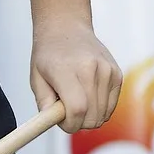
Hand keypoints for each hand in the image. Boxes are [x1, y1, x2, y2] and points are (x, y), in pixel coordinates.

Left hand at [31, 18, 121, 133]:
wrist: (67, 28)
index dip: (69, 124)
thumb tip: (52, 122)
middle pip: (92, 116)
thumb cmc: (48, 55)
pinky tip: (87, 95)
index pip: (77, 109)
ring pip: (103, 115)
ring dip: (88, 117)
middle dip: (78, 123)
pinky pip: (110, 106)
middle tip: (65, 111)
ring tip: (75, 99)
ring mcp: (108, 71)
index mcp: (67, 70)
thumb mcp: (36, 77)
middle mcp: (91, 69)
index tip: (61, 122)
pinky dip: (99, 109)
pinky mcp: (117, 74)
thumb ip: (43, 103)